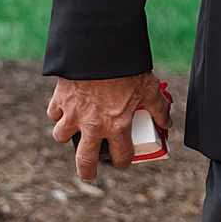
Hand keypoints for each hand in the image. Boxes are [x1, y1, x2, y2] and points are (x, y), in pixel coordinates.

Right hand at [48, 72, 171, 180]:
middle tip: (89, 172)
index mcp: (117, 125)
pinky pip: (53, 115)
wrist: (101, 48)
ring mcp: (73, 114)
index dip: (124, 161)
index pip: (121, 156)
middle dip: (86, 171)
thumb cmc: (127, 68)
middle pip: (84, 161)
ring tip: (76, 132)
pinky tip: (66, 110)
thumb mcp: (150, 87)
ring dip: (68, 136)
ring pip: (61, 137)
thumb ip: (159, 107)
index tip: (123, 160)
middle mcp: (93, 126)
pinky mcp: (59, 100)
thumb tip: (167, 122)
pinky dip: (58, 114)